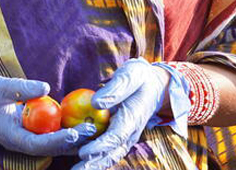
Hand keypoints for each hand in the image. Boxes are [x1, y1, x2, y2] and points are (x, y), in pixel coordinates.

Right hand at [0, 73, 95, 156]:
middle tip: (93, 128)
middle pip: (52, 148)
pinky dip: (69, 130)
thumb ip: (21, 88)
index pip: (38, 144)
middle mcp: (22, 143)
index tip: (75, 132)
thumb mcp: (0, 87)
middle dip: (73, 141)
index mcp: (11, 136)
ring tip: (96, 127)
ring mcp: (28, 139)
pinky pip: (54, 135)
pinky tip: (85, 122)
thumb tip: (45, 86)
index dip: (58, 140)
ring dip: (75, 138)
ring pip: (56, 145)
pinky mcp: (34, 133)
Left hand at [73, 59, 189, 169]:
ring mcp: (126, 136)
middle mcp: (130, 132)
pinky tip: (81, 165)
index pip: (116, 136)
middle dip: (95, 163)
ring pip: (111, 155)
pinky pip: (108, 150)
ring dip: (94, 165)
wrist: (154, 86)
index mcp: (132, 117)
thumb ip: (115, 89)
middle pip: (112, 152)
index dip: (100, 146)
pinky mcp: (120, 136)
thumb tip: (96, 103)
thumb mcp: (130, 75)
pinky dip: (96, 159)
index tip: (84, 153)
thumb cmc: (139, 78)